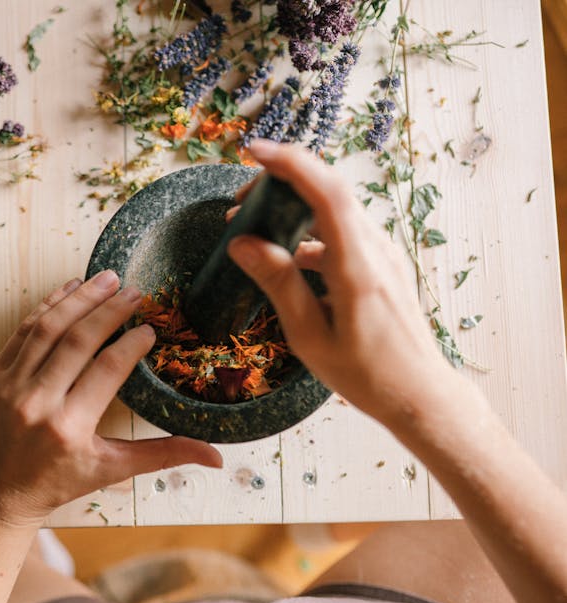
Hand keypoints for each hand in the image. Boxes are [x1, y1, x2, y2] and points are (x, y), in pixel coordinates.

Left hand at [0, 271, 221, 527]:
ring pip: (47, 328)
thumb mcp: (112, 470)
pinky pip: (23, 332)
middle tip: (135, 291)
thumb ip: (163, 455)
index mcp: (70, 428)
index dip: (131, 343)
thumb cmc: (59, 482)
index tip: (150, 327)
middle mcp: (37, 403)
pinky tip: (70, 288)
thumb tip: (217, 455)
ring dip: (79, 299)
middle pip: (78, 340)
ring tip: (107, 279)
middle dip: (109, 310)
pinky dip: (47, 307)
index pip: (107, 370)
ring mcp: (10, 386)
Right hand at [227, 140, 459, 426]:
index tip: (254, 152)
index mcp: (357, 267)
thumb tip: (242, 243)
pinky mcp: (382, 264)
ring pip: (335, 211)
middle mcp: (375, 250)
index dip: (292, 164)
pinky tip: (287, 258)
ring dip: (294, 209)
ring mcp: (383, 254)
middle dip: (281, 183)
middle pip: (329, 191)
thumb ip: (278, 284)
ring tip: (254, 229)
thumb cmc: (366, 374)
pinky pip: (343, 232)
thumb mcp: (310, 336)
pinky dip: (309, 233)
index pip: (327, 194)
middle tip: (240, 202)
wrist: (420, 393)